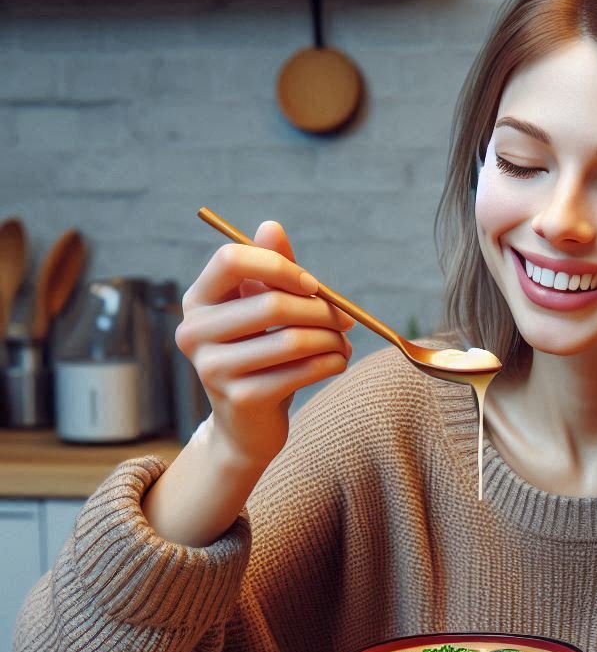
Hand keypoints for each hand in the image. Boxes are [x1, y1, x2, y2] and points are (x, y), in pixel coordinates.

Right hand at [175, 220, 353, 470]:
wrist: (247, 424)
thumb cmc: (261, 354)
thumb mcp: (263, 307)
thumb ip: (270, 268)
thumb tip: (271, 226)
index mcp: (198, 300)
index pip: (231, 259)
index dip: (280, 266)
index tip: (313, 285)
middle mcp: (195, 332)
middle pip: (272, 303)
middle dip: (321, 310)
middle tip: (345, 319)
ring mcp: (213, 368)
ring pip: (292, 340)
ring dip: (331, 339)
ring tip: (343, 343)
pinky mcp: (240, 399)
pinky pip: (301, 372)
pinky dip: (330, 363)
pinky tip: (338, 361)